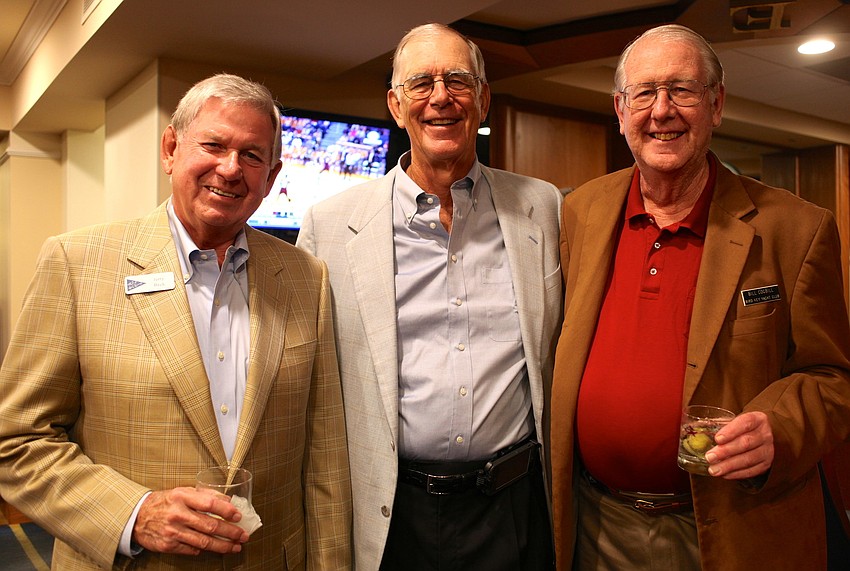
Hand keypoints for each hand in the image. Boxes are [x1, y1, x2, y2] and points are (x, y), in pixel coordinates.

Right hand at [133, 487, 248, 555]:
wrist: (137, 516)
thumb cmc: (165, 502)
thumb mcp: (182, 491)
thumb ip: (204, 495)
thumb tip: (228, 501)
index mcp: (182, 497)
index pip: (209, 504)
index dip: (226, 510)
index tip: (238, 516)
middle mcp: (177, 514)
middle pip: (210, 526)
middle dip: (230, 532)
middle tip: (243, 535)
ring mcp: (172, 532)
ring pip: (204, 542)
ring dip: (223, 545)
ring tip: (235, 546)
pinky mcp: (168, 546)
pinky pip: (192, 550)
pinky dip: (204, 549)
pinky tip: (214, 548)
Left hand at [704, 411, 773, 479]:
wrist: (759, 436)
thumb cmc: (741, 428)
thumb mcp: (733, 421)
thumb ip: (719, 424)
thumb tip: (696, 429)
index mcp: (757, 419)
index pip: (745, 423)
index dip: (731, 431)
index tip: (717, 439)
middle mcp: (765, 434)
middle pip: (746, 443)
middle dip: (726, 451)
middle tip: (709, 457)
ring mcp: (767, 450)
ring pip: (748, 459)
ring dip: (729, 466)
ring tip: (714, 469)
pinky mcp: (766, 464)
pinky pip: (752, 471)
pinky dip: (736, 473)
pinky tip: (724, 474)